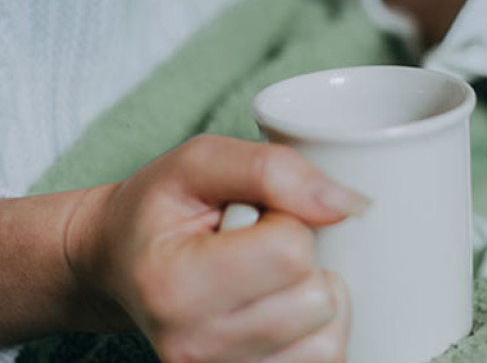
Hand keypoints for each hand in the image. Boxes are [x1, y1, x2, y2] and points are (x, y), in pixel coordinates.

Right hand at [66, 135, 369, 362]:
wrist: (121, 262)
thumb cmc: (162, 208)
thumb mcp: (200, 161)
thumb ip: (272, 169)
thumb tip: (347, 205)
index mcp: (174, 285)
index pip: (289, 251)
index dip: (287, 219)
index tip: (253, 217)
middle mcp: (192, 346)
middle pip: (315, 300)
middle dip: (303, 262)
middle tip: (259, 248)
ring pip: (327, 342)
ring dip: (314, 298)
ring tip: (269, 280)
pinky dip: (317, 332)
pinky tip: (281, 309)